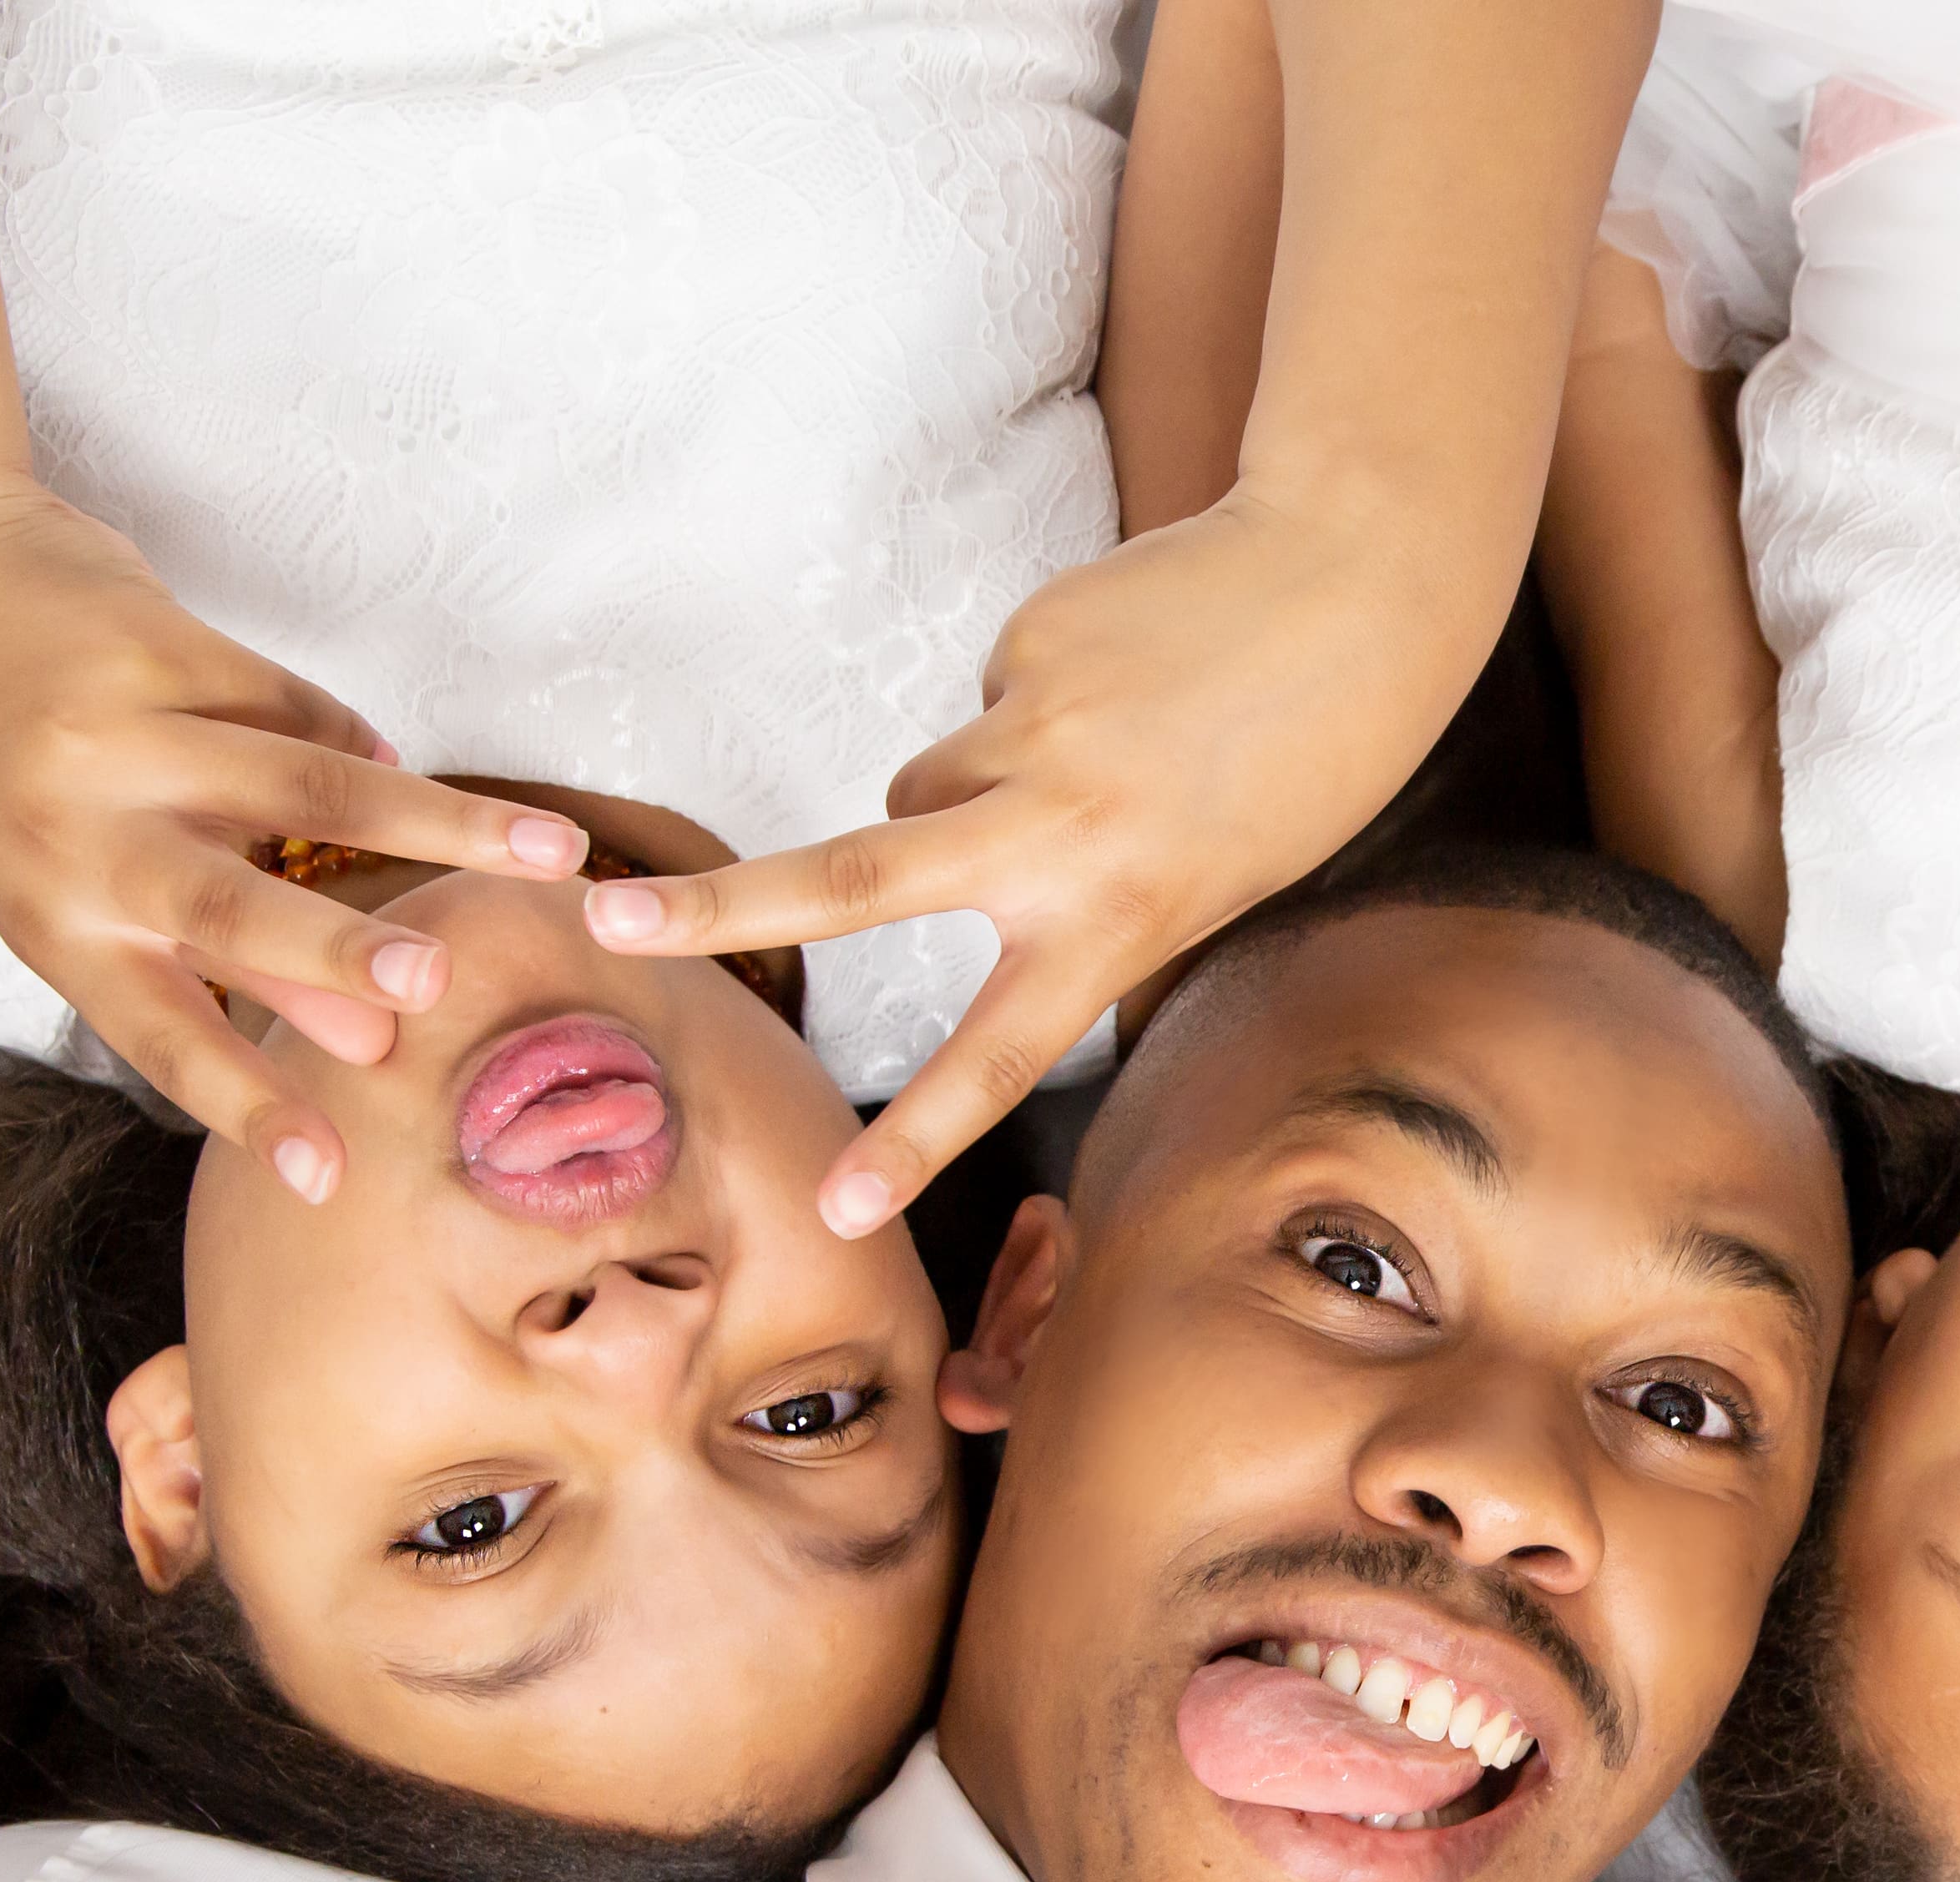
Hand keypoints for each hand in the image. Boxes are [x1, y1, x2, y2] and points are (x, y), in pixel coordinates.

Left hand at [0, 481, 589, 1196]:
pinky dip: (354, 739)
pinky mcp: (154, 645)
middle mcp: (74, 840)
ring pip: (308, 786)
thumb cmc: (5, 757)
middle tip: (431, 988)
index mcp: (52, 923)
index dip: (246, 1105)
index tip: (325, 1178)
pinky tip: (383, 759)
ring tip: (552, 852)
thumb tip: (365, 1036)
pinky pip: (295, 706)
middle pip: (231, 907)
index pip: (160, 1034)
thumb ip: (208, 951)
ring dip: (443, 821)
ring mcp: (114, 738)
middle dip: (341, 952)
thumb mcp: (74, 878)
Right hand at [580, 480, 1509, 1235]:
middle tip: (604, 917)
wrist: (1355, 592)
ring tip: (1096, 759)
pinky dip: (1034, 705)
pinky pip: (991, 702)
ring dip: (964, 793)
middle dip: (721, 906)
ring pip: (925, 790)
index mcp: (1120, 921)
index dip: (914, 1142)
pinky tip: (1128, 678)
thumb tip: (935, 847)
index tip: (837, 1211)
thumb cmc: (1298, 764)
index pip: (997, 1055)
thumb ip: (1078, 901)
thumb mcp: (1207, 884)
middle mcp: (1063, 838)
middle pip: (852, 879)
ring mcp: (1033, 733)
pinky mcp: (1025, 648)